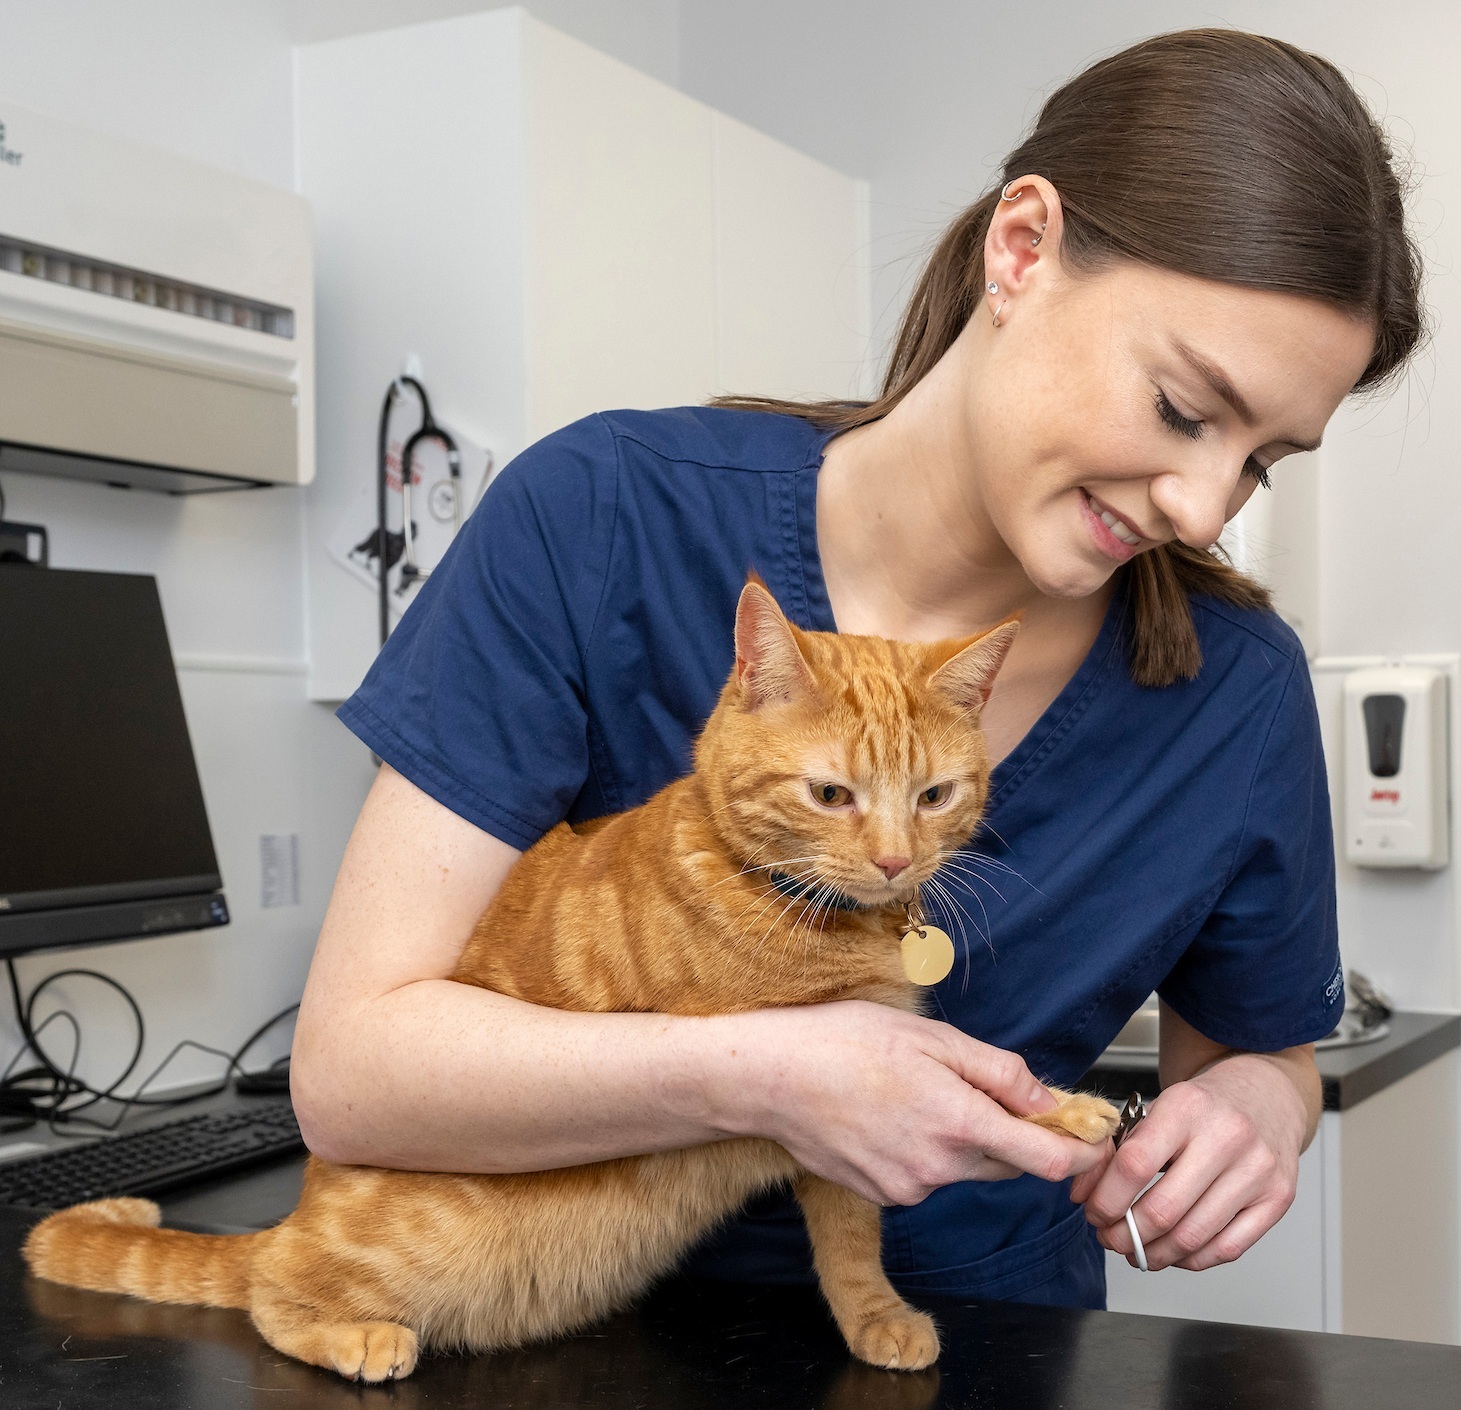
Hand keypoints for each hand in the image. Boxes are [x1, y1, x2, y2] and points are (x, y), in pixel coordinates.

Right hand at [706, 1000, 1111, 1206]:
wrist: (770, 1077)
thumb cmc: (843, 1042)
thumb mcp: (931, 1037)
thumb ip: (998, 1071)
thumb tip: (1049, 1100)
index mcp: (960, 1122)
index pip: (1048, 1160)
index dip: (1079, 1150)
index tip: (1089, 1137)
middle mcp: (939, 1166)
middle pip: (1007, 1163)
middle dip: (1010, 1133)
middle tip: (983, 1089)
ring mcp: (909, 1187)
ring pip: (963, 1168)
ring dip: (961, 1139)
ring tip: (913, 1091)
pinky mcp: (883, 1196)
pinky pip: (926, 1176)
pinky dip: (923, 1150)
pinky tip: (889, 1115)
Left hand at [1070, 1054, 1309, 1270]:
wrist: (1264, 1094)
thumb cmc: (1204, 1106)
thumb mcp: (1158, 1106)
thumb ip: (1120, 1146)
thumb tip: (1083, 1193)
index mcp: (1187, 1107)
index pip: (1135, 1165)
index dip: (1106, 1199)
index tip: (1093, 1212)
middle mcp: (1227, 1137)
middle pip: (1163, 1210)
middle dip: (1125, 1235)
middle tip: (1109, 1238)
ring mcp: (1257, 1171)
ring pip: (1193, 1237)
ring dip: (1155, 1254)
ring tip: (1136, 1250)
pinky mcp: (1278, 1199)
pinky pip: (1228, 1249)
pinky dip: (1192, 1260)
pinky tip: (1174, 1252)